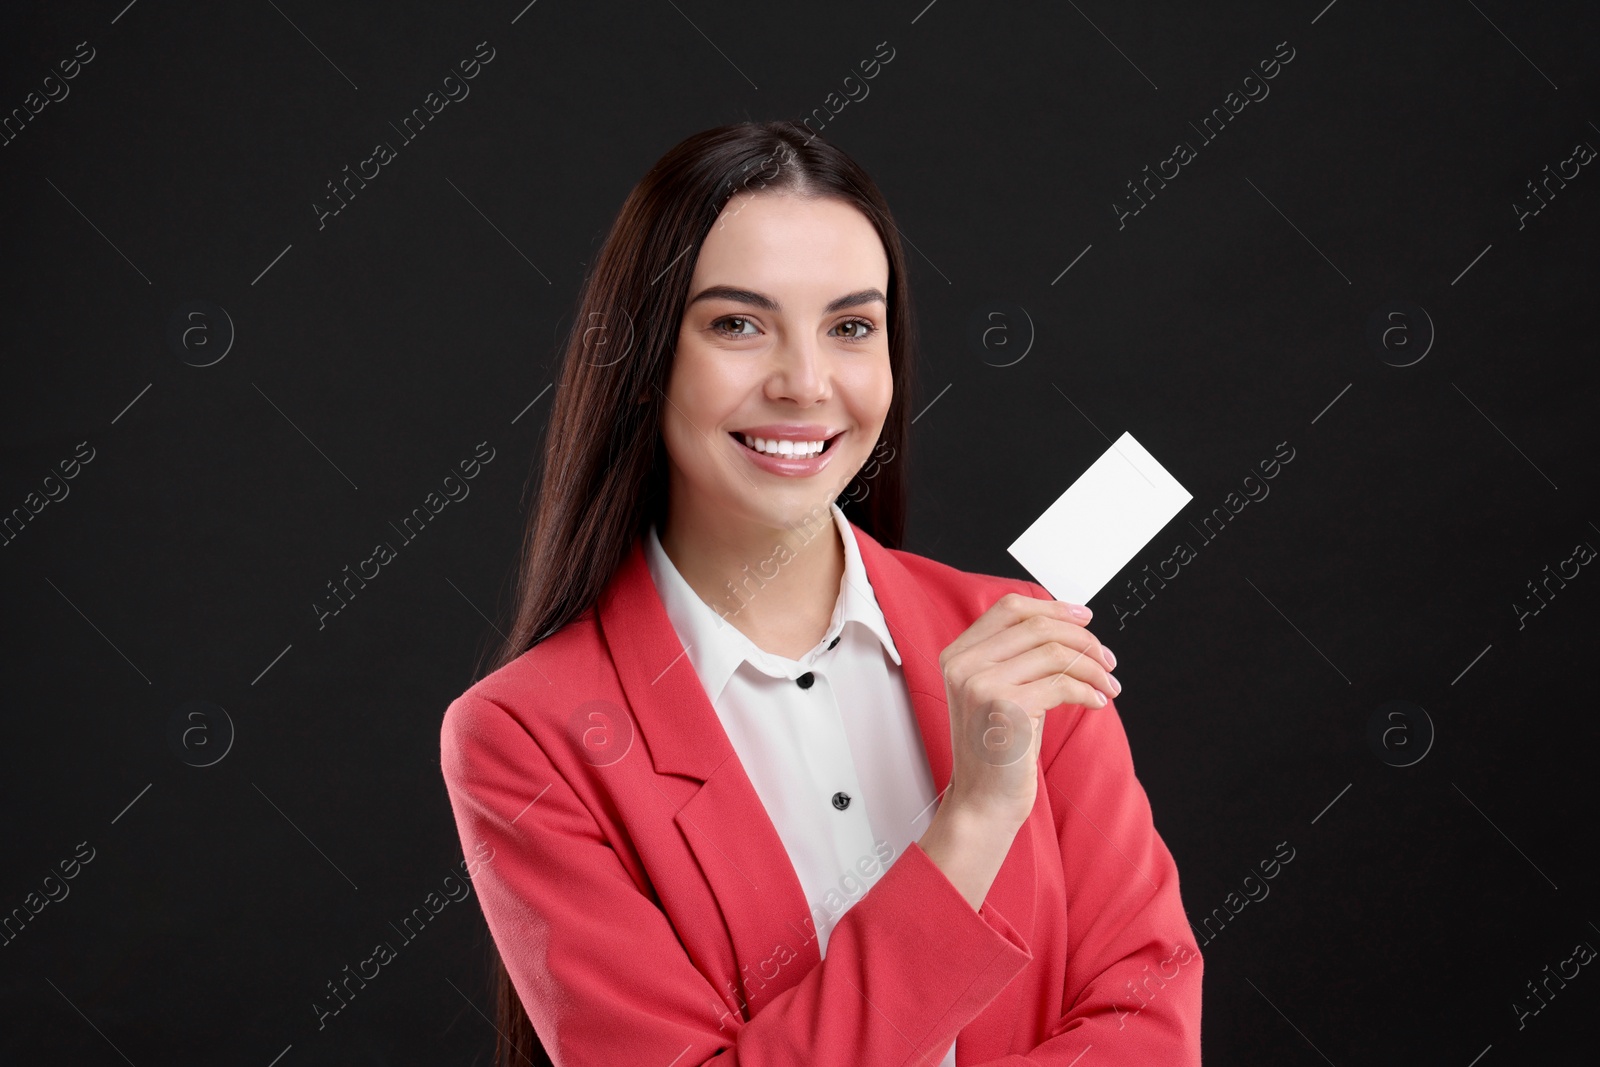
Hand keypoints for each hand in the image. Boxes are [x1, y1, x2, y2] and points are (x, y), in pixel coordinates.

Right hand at [937, 592, 1118, 827]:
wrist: (984, 800)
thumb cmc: (997, 749)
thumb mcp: (1000, 692)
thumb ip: (1019, 657)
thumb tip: (1070, 626)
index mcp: (959, 655)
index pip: (1010, 608)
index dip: (1053, 607)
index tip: (1085, 618)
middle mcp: (964, 664)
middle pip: (1037, 626)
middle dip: (1083, 639)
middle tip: (1107, 660)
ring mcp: (981, 683)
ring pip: (1055, 652)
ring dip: (1092, 667)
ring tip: (1107, 685)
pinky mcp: (1006, 706)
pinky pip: (1063, 684)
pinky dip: (1089, 691)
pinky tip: (1097, 702)